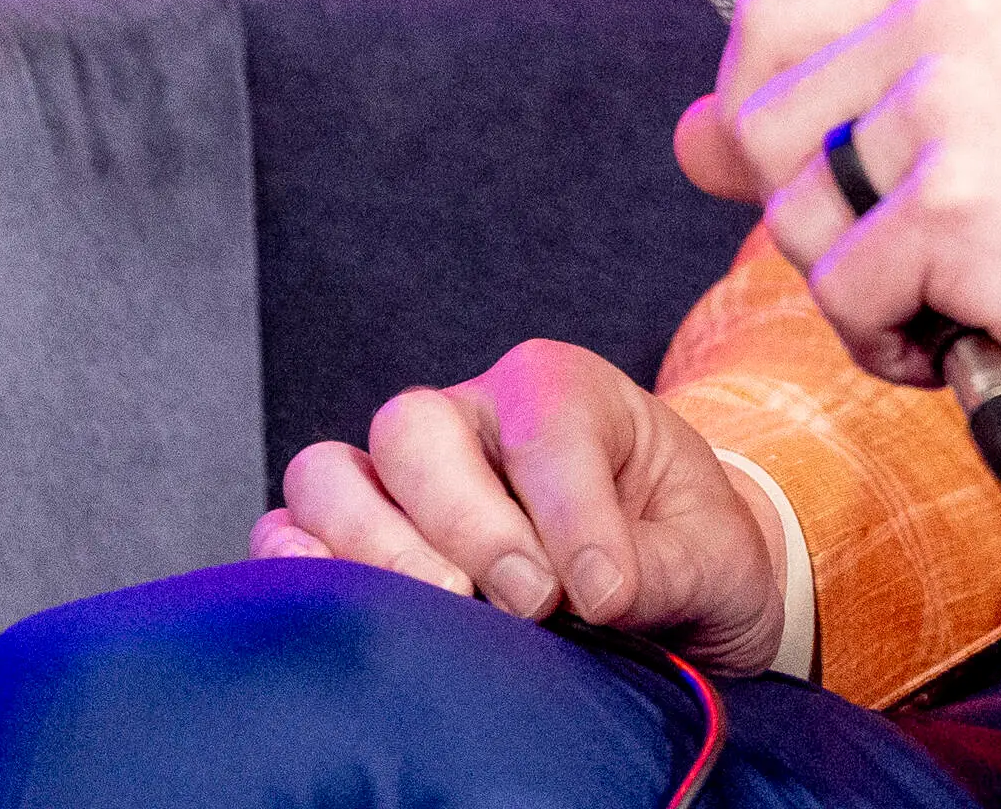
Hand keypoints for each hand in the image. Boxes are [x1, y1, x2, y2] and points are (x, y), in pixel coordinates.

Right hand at [250, 339, 790, 674]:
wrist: (669, 586)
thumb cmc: (688, 552)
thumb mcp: (713, 556)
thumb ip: (662, 567)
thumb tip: (596, 595)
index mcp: (564, 389)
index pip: (543, 424)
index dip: (568, 513)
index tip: (602, 595)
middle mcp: (469, 415)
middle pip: (415, 429)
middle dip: (468, 524)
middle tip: (530, 604)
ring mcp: (400, 473)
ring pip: (332, 472)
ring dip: (376, 546)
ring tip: (448, 611)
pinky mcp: (351, 534)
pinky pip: (287, 531)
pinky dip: (297, 568)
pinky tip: (348, 612)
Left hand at [676, 0, 1000, 410]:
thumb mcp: (974, 108)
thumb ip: (830, 106)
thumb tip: (684, 134)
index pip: (765, 14)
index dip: (761, 108)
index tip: (827, 169)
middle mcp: (942, 10)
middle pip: (759, 124)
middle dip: (812, 213)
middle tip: (917, 243)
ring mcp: (947, 101)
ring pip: (791, 219)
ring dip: (857, 286)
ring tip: (958, 285)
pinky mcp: (954, 202)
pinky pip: (843, 298)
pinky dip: (895, 343)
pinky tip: (977, 329)